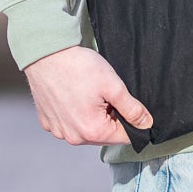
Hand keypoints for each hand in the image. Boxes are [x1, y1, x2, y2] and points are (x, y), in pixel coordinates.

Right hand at [22, 45, 151, 145]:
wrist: (45, 54)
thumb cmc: (78, 67)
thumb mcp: (113, 85)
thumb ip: (133, 108)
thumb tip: (147, 124)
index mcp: (92, 131)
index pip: (125, 137)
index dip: (131, 120)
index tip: (126, 103)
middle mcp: (73, 137)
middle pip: (105, 135)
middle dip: (111, 118)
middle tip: (105, 95)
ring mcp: (59, 131)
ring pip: (87, 130)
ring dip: (93, 117)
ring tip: (89, 94)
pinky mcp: (48, 122)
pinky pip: (69, 124)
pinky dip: (76, 114)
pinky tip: (74, 96)